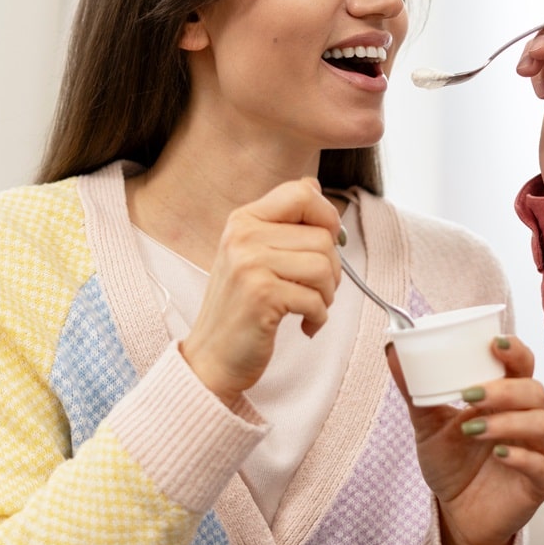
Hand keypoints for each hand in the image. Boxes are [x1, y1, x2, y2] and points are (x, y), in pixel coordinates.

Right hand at [180, 177, 341, 405]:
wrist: (212, 358)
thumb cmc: (241, 310)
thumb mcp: (253, 255)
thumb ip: (282, 223)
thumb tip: (315, 186)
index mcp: (244, 220)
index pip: (302, 192)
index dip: (327, 216)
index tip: (327, 241)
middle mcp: (243, 236)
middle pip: (323, 236)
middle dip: (331, 269)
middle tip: (313, 290)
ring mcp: (250, 264)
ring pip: (324, 266)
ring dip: (327, 295)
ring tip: (307, 307)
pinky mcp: (261, 295)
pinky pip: (317, 299)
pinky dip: (318, 317)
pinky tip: (303, 324)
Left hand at [388, 335, 543, 544]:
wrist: (456, 514)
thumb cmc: (451, 464)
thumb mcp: (428, 425)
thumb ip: (415, 390)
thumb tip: (392, 350)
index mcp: (508, 398)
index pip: (522, 364)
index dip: (515, 350)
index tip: (494, 343)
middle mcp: (530, 419)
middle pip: (534, 391)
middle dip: (503, 390)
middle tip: (469, 394)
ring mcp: (540, 450)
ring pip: (541, 424)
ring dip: (507, 422)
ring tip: (472, 429)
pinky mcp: (543, 482)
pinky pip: (543, 465)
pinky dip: (522, 457)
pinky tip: (500, 454)